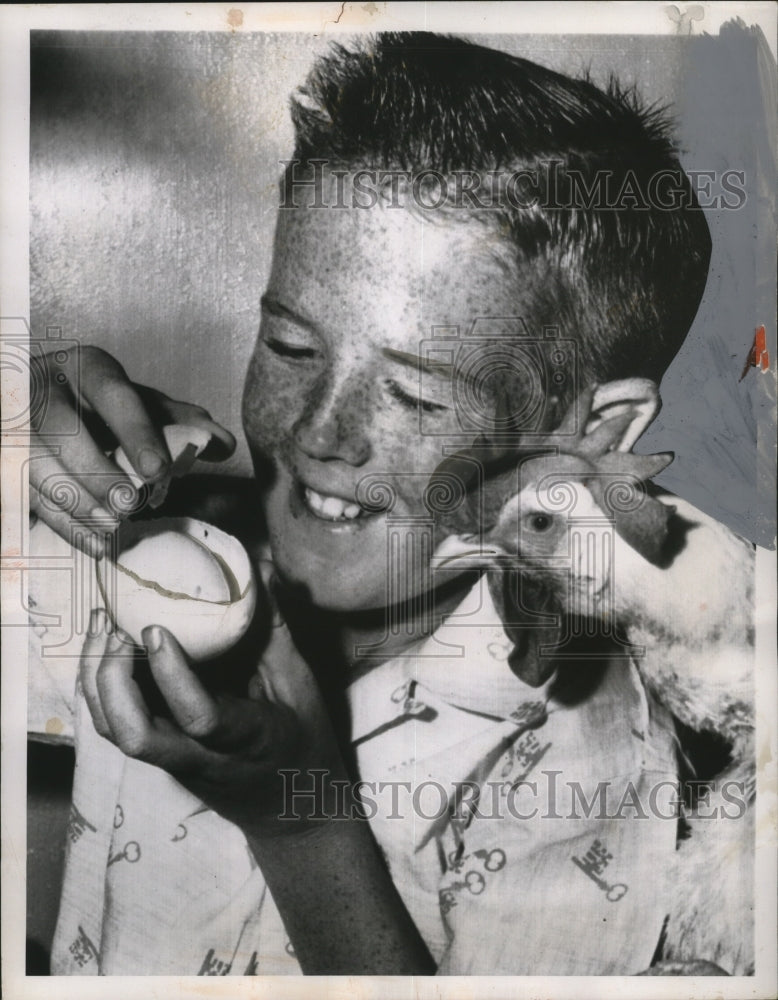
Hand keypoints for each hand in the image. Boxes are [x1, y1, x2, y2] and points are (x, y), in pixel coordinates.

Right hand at [30, 345, 234, 556]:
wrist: (38, 405)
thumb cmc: (99, 408)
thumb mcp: (138, 407)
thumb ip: (179, 423)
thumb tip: (222, 443)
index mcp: (87, 367)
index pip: (112, 393)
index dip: (135, 431)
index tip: (158, 469)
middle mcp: (44, 386)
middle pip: (61, 428)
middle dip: (96, 471)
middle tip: (129, 505)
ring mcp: (14, 423)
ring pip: (33, 462)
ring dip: (75, 500)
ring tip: (112, 526)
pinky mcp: (5, 458)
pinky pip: (22, 492)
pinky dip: (60, 522)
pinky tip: (92, 542)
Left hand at [79, 601, 344, 835]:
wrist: (291, 813)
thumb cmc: (303, 744)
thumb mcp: (303, 687)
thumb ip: (276, 630)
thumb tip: (261, 568)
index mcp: (247, 741)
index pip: (200, 718)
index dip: (171, 675)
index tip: (155, 629)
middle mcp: (201, 759)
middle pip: (135, 736)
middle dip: (111, 679)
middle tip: (113, 624)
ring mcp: (174, 764)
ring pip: (116, 733)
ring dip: (96, 679)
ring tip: (101, 625)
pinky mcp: (159, 758)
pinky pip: (117, 726)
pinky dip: (101, 686)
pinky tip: (105, 647)